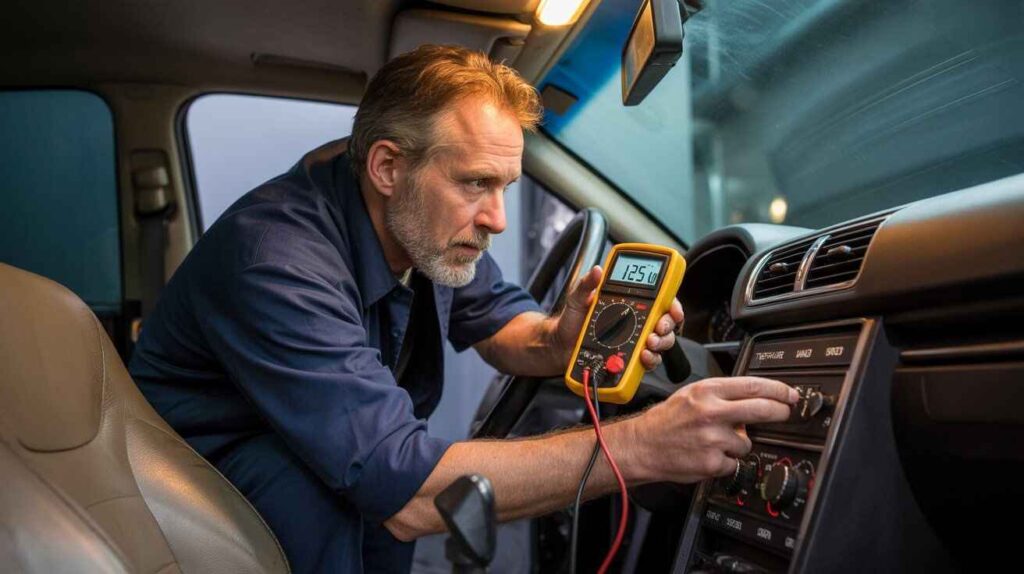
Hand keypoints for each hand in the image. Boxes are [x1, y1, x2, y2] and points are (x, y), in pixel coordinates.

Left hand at [554, 266, 684, 370]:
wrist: (561, 344)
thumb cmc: (573, 319)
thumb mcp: (578, 298)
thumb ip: (587, 284)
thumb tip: (597, 271)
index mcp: (631, 304)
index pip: (660, 301)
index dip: (672, 304)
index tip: (673, 309)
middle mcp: (638, 322)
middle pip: (666, 323)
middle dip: (667, 326)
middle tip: (658, 328)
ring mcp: (635, 341)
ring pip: (661, 343)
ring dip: (661, 343)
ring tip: (649, 343)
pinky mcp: (630, 358)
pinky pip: (648, 361)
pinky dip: (650, 360)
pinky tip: (642, 356)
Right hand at [630, 377, 798, 483]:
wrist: (643, 445)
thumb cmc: (667, 419)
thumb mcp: (692, 394)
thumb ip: (722, 394)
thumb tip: (755, 396)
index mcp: (707, 391)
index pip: (753, 386)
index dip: (778, 390)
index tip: (790, 394)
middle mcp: (711, 412)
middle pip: (762, 410)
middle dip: (780, 412)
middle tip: (785, 413)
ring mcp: (713, 439)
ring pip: (747, 442)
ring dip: (738, 444)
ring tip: (715, 441)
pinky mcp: (712, 463)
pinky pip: (733, 463)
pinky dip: (725, 461)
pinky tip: (708, 454)